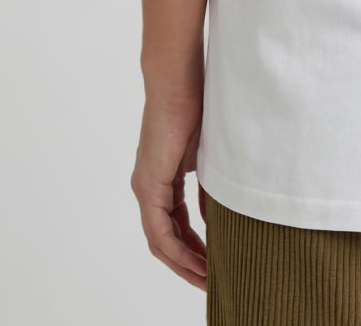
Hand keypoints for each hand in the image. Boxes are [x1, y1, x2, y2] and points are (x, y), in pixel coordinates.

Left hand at [131, 86, 207, 289]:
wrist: (178, 81)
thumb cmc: (196, 105)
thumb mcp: (207, 154)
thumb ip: (209, 187)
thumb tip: (215, 217)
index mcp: (161, 179)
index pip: (174, 225)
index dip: (192, 247)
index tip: (213, 262)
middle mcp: (147, 187)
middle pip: (164, 240)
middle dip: (187, 263)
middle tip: (210, 280)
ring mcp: (145, 187)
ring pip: (159, 241)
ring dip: (182, 263)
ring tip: (206, 278)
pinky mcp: (149, 185)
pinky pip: (159, 231)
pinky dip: (177, 250)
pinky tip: (196, 261)